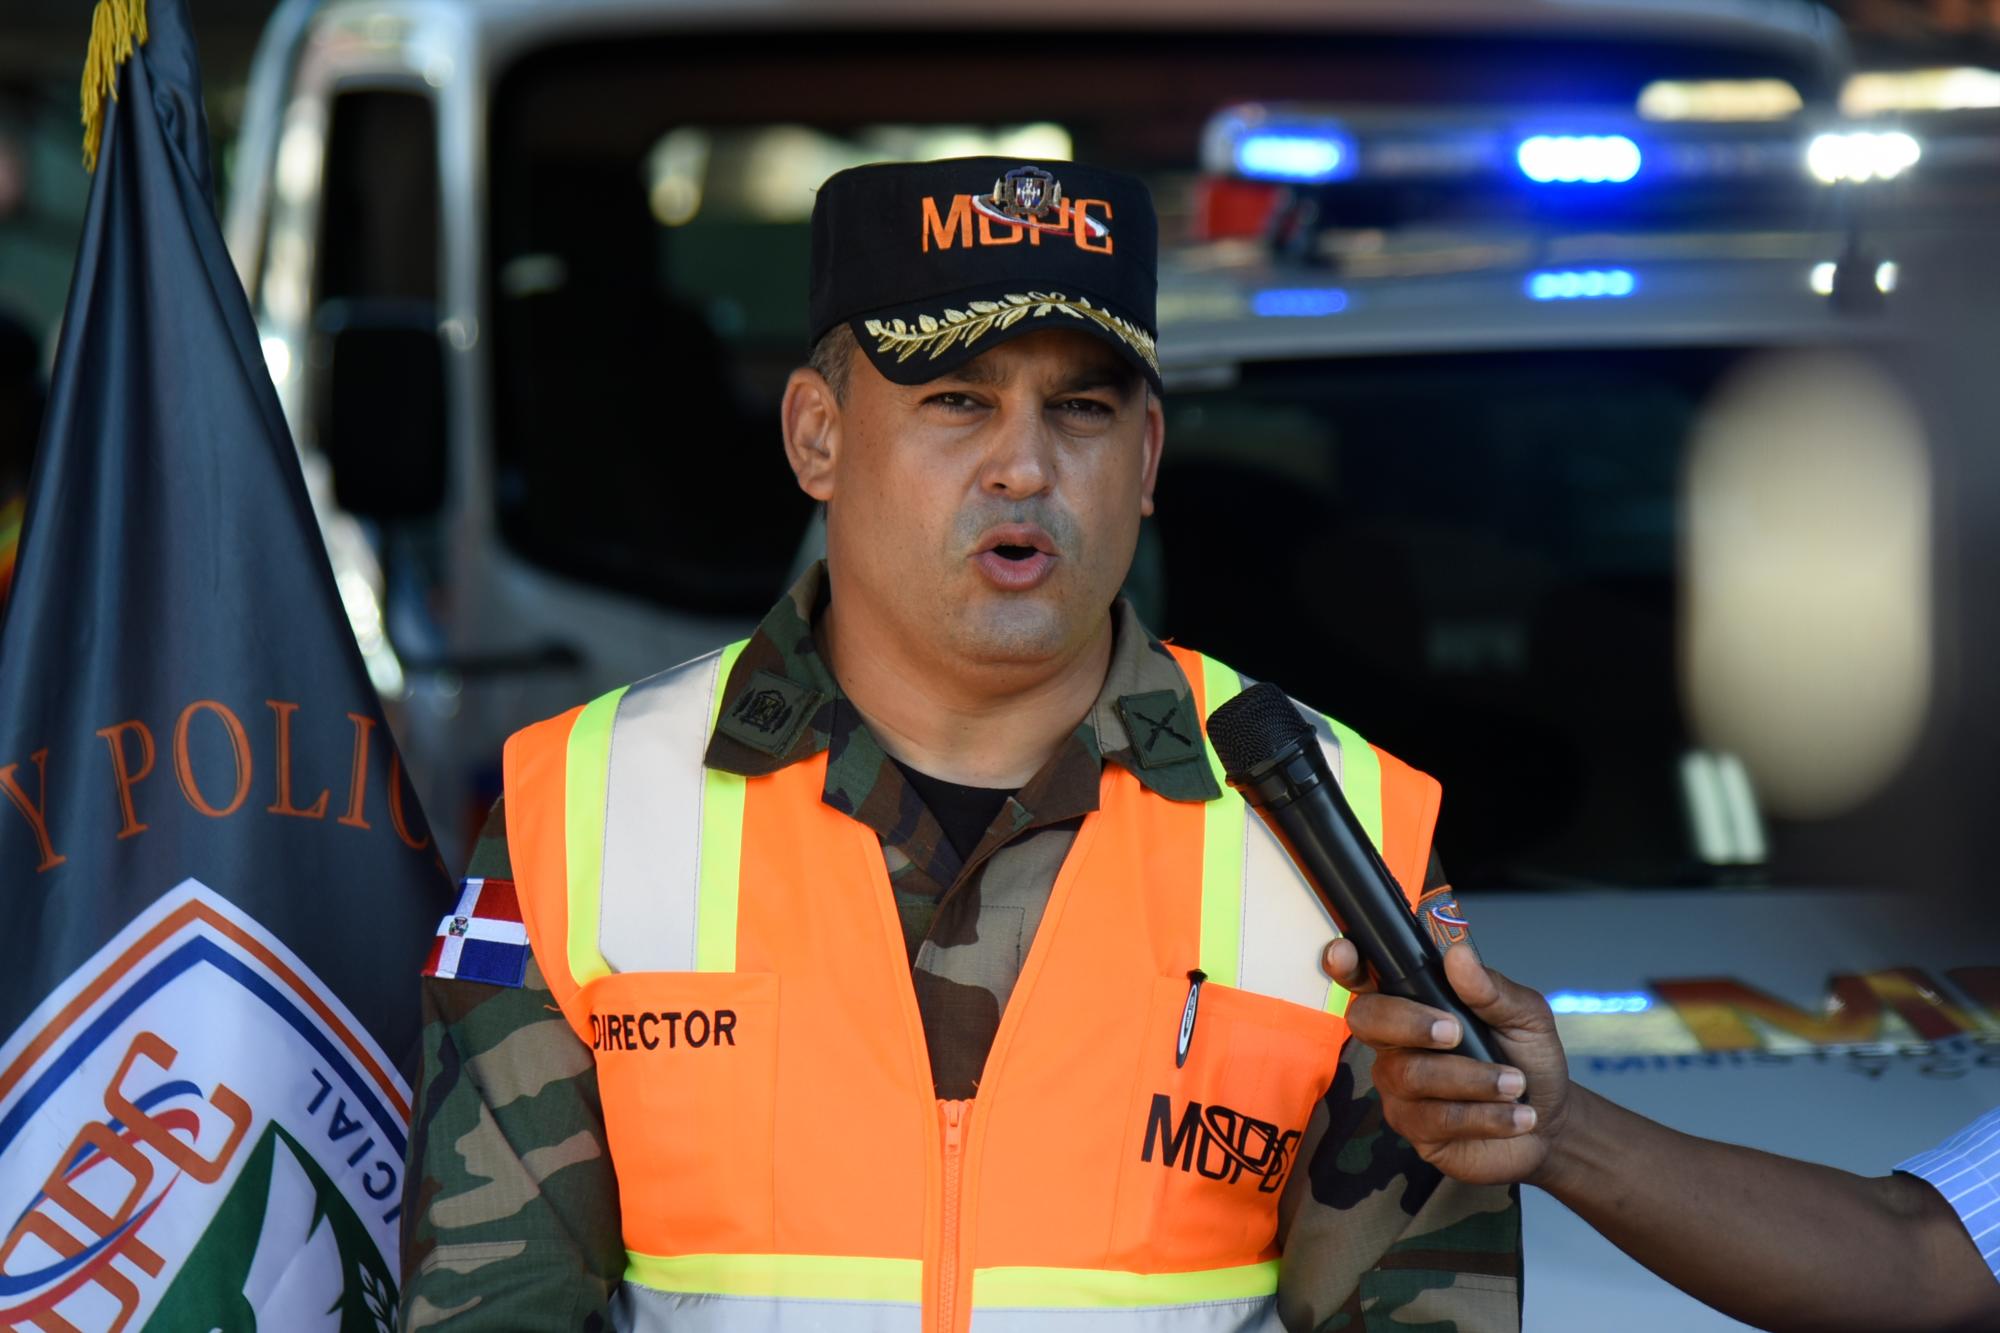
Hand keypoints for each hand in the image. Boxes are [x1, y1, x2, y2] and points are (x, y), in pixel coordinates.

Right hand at [1321, 938, 1573, 1187]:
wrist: (1549, 1122)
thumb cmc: (1526, 1059)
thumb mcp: (1524, 1016)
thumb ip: (1491, 989)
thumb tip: (1458, 956)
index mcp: (1415, 1003)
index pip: (1366, 979)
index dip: (1345, 964)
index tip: (1343, 954)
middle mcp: (1395, 1042)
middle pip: (1366, 1020)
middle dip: (1408, 1022)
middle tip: (1455, 1033)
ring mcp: (1399, 1087)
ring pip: (1408, 1074)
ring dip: (1470, 1078)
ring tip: (1515, 1085)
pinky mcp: (1415, 1130)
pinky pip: (1434, 1119)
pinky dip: (1483, 1115)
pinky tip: (1515, 1115)